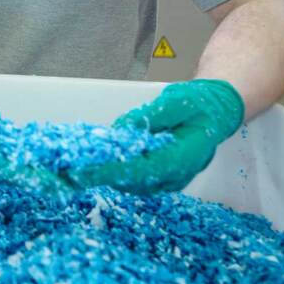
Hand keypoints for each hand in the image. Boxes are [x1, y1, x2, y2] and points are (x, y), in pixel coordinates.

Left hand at [66, 79, 244, 194]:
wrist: (215, 113)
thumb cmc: (200, 104)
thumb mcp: (178, 100)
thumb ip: (151, 115)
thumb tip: (123, 129)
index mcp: (184, 156)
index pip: (142, 169)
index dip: (110, 171)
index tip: (83, 171)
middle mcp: (177, 175)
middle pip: (132, 182)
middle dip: (99, 176)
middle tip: (67, 170)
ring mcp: (170, 180)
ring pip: (131, 184)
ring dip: (103, 177)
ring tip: (74, 168)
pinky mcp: (161, 179)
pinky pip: (134, 180)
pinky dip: (114, 173)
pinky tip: (95, 163)